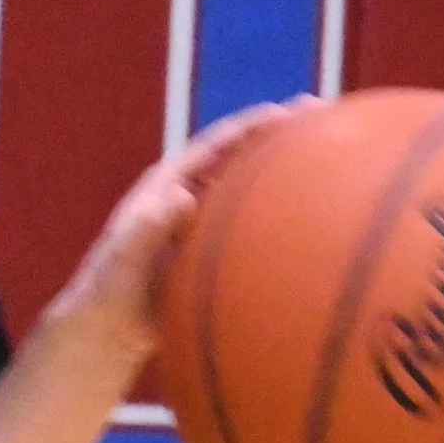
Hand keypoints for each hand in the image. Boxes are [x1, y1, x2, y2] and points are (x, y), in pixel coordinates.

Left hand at [49, 97, 314, 362]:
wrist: (108, 330)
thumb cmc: (108, 292)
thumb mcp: (121, 258)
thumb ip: (146, 228)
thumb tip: (182, 198)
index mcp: (168, 186)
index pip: (215, 146)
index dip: (250, 126)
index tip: (286, 111)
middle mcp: (193, 198)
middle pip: (244, 159)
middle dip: (281, 137)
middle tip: (324, 117)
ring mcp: (207, 227)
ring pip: (254, 195)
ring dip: (289, 178)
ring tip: (335, 162)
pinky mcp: (217, 256)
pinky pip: (256, 235)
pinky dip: (284, 228)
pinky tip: (322, 235)